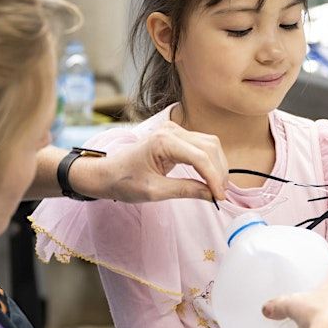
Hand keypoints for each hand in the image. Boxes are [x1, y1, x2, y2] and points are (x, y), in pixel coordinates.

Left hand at [72, 121, 228, 202]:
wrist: (107, 173)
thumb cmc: (124, 181)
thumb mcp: (154, 191)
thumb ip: (185, 191)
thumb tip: (211, 195)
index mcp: (163, 141)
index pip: (200, 157)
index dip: (214, 178)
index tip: (220, 197)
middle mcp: (171, 130)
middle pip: (209, 147)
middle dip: (219, 172)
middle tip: (220, 195)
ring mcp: (174, 130)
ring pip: (209, 144)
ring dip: (217, 166)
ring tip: (217, 188)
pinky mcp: (176, 136)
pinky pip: (201, 145)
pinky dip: (209, 161)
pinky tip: (210, 177)